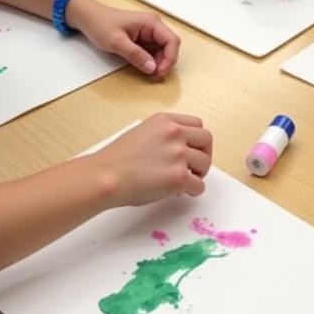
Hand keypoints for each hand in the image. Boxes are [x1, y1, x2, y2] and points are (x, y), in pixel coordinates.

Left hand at [71, 0, 180, 76]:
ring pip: (163, 51)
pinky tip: (142, 66)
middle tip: (153, 74)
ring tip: (146, 71)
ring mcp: (148, 32)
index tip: (159, 72)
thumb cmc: (101, 23)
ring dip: (158, 63)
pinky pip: (153, 52)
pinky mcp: (143, 39)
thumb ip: (135, 55)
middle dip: (164, 62)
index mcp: (151, 22)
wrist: (88, 18)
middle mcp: (153, 26)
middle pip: (169, 47)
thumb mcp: (116, 42)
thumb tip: (152, 67)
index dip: (170, 58)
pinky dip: (150, 61)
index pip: (172, 41)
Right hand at [92, 113, 211, 205]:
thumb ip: (163, 135)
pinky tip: (180, 192)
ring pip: (205, 163)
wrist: (107, 176)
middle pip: (206, 139)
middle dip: (203, 154)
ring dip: (198, 174)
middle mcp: (174, 133)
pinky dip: (193, 191)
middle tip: (194, 167)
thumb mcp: (142, 132)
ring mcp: (178, 154)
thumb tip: (178, 149)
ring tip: (184, 181)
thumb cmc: (117, 160)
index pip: (196, 124)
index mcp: (165, 120)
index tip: (192, 150)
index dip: (196, 140)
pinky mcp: (178, 177)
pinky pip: (199, 185)